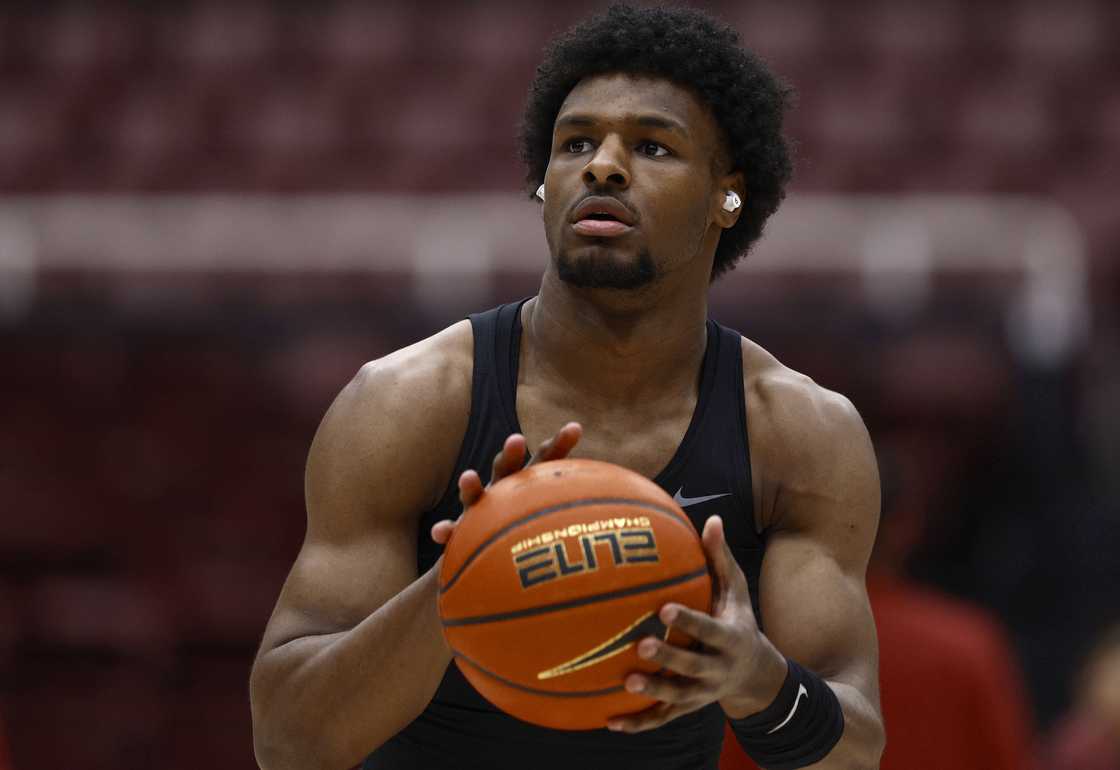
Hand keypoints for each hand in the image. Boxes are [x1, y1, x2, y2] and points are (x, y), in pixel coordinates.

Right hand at [430, 422, 582, 544]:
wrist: (491, 553)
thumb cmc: (530, 534)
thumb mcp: (551, 522)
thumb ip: (572, 515)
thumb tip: (607, 508)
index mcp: (528, 484)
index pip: (546, 460)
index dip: (560, 445)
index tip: (575, 428)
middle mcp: (502, 489)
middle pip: (507, 467)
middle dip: (511, 453)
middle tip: (517, 440)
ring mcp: (479, 508)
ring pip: (474, 494)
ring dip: (471, 486)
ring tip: (468, 477)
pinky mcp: (461, 531)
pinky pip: (452, 530)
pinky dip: (446, 530)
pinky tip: (440, 532)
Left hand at [606, 515, 786, 731]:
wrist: (756, 675)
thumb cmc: (737, 620)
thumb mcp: (737, 591)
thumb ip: (721, 558)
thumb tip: (712, 519)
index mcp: (729, 638)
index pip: (709, 630)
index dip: (689, 622)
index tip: (664, 609)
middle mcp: (718, 670)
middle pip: (693, 667)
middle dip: (669, 659)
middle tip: (641, 645)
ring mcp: (702, 694)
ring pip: (677, 697)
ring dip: (653, 692)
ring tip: (625, 683)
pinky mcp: (687, 708)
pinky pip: (661, 719)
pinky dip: (638, 723)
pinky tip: (609, 722)